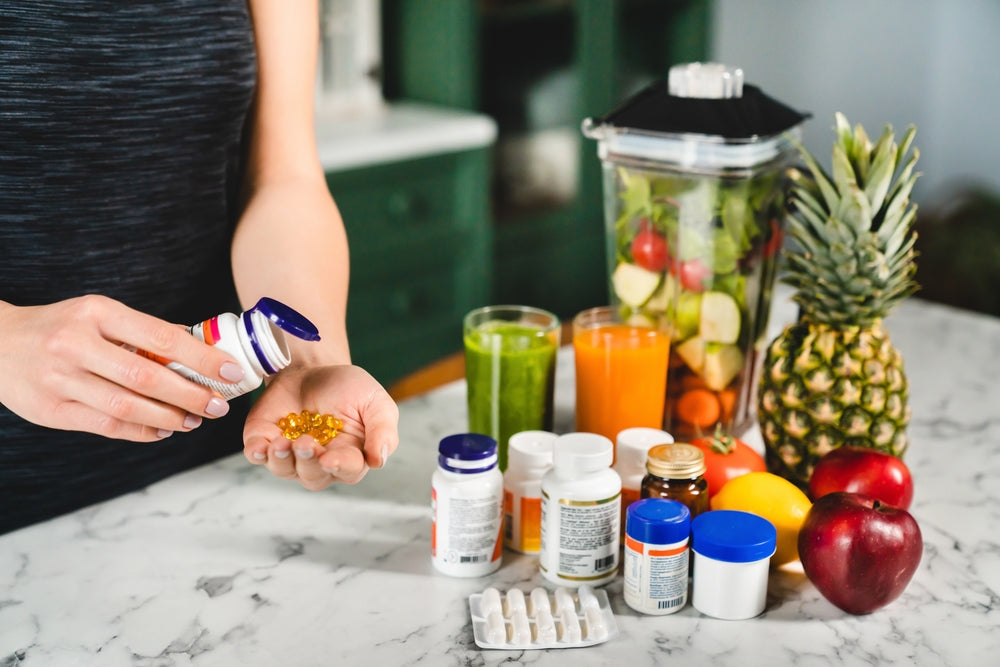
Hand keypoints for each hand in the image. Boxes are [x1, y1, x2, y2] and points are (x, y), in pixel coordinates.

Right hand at [0, 295, 245, 440]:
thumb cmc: (61, 327)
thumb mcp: (98, 315)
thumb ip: (142, 333)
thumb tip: (201, 351)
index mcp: (96, 313)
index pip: (161, 337)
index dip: (202, 358)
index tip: (231, 372)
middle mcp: (76, 344)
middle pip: (148, 377)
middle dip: (191, 395)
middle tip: (218, 405)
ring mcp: (60, 379)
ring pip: (128, 406)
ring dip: (170, 417)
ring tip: (194, 420)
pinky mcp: (51, 411)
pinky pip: (107, 426)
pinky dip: (141, 431)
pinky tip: (163, 430)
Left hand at [242, 364, 399, 489]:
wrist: (312, 368)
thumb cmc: (348, 388)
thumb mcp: (375, 401)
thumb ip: (383, 430)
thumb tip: (379, 460)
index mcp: (350, 455)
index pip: (347, 470)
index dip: (339, 466)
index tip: (330, 458)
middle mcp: (319, 462)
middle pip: (314, 476)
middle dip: (308, 462)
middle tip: (306, 442)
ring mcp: (289, 454)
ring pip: (284, 470)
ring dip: (282, 460)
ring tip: (282, 442)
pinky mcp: (264, 441)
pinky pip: (257, 456)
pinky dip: (257, 454)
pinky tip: (261, 447)